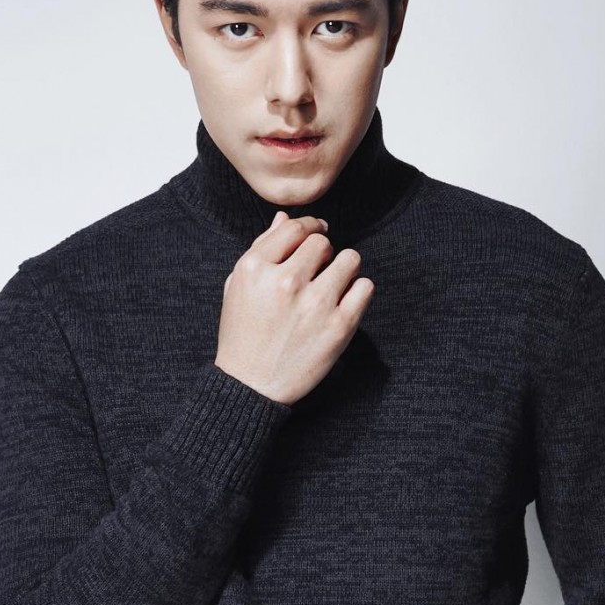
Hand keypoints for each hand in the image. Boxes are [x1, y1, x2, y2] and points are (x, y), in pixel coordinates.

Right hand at [214, 211, 374, 405]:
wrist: (251, 387)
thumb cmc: (242, 334)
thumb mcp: (238, 287)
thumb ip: (261, 249)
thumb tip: (285, 218)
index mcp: (255, 268)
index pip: (295, 228)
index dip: (310, 226)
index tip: (318, 232)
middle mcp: (285, 281)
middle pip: (323, 242)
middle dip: (324, 251)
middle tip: (319, 269)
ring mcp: (314, 304)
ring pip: (350, 259)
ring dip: (344, 267)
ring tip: (334, 284)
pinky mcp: (339, 326)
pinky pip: (365, 286)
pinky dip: (358, 291)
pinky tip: (344, 301)